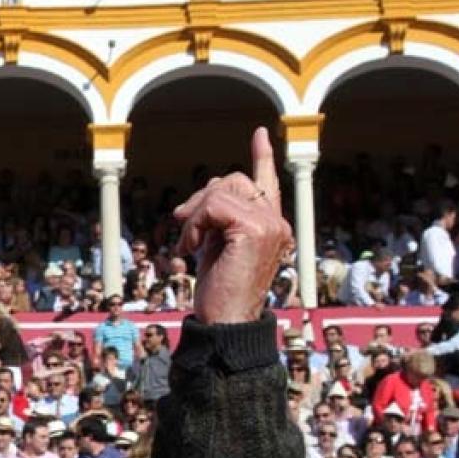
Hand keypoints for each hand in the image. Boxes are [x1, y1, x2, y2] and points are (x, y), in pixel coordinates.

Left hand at [175, 127, 293, 324]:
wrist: (226, 324)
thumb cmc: (219, 293)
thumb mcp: (217, 247)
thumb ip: (218, 220)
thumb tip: (205, 193)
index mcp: (271, 227)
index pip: (266, 185)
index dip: (261, 158)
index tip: (258, 133)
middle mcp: (276, 223)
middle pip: (233, 181)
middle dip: (201, 197)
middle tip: (181, 224)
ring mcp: (270, 225)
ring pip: (222, 190)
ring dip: (194, 215)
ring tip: (188, 245)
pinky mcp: (255, 229)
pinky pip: (213, 206)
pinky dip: (194, 225)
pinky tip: (191, 249)